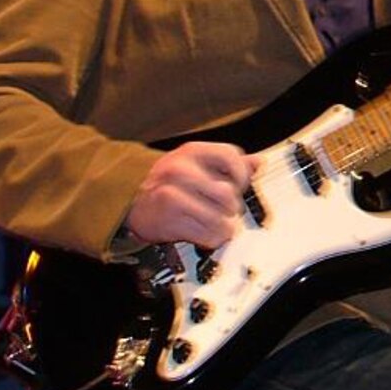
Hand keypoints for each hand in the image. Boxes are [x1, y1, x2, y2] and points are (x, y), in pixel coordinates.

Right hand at [125, 141, 255, 246]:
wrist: (132, 200)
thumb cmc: (167, 181)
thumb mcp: (196, 162)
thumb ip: (228, 163)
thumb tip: (258, 162)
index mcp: (192, 151)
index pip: (232, 158)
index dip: (242, 176)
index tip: (240, 186)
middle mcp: (181, 170)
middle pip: (228, 194)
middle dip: (232, 206)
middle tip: (225, 209)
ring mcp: (173, 195)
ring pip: (221, 218)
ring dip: (224, 226)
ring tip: (216, 222)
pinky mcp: (170, 221)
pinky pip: (209, 235)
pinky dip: (213, 238)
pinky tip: (206, 232)